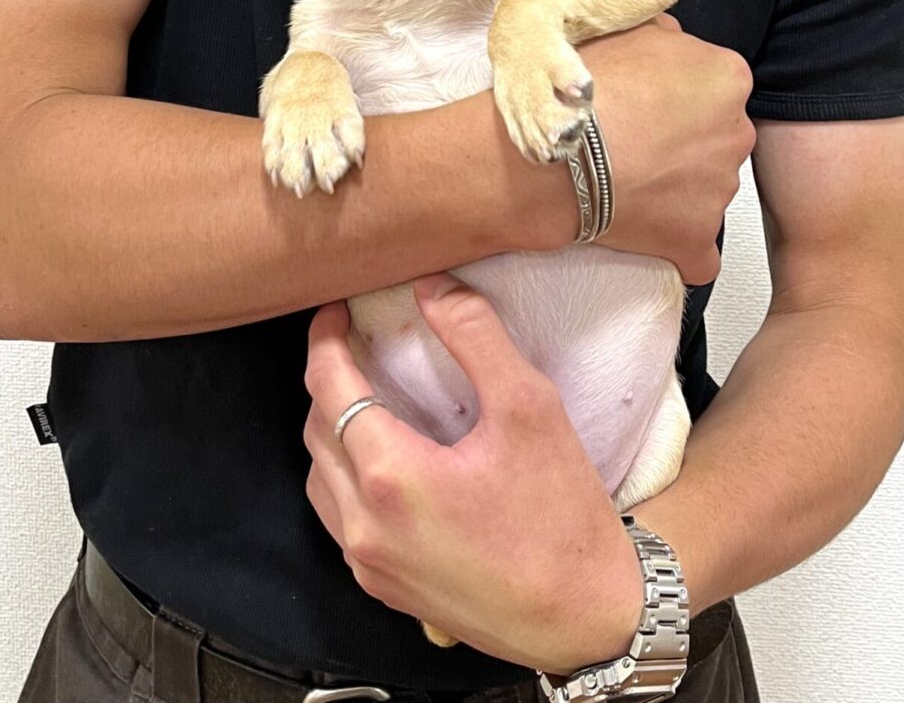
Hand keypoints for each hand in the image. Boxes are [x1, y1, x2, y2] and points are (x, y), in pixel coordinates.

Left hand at [303, 275, 642, 671]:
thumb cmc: (560, 515)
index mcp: (390, 477)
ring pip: (321, 479)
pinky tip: (384, 460)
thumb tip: (431, 285)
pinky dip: (346, 477)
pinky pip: (341, 521)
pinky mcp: (385, 589)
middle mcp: (364, 527)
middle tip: (356, 343)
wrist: (586, 618)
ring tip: (368, 395)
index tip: (339, 308)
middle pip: (317, 431)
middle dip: (328, 380)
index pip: (328, 387)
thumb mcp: (529, 406)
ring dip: (333, 430)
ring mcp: (370, 565)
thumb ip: (474, 336)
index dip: (326, 338)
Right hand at [576, 14, 753, 283]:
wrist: (552, 154)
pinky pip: (699, 252)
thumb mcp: (629, 27)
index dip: (680, 95)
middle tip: (637, 142)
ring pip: (706, 189)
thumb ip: (668, 34)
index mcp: (727, 78)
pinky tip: (644, 232)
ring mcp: (719, 190)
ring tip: (627, 181)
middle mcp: (736, 132)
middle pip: (717, 138)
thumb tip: (675, 43)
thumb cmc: (583, 89)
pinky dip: (677, 245)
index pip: (718, 87)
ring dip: (675, 189)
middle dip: (685, 143)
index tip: (649, 103)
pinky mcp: (698, 239)